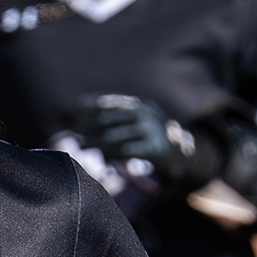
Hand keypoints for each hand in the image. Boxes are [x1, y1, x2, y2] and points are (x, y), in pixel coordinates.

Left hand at [68, 94, 212, 191]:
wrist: (181, 150)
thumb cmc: (150, 135)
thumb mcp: (137, 120)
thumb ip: (116, 118)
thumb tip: (84, 117)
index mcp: (138, 104)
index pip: (109, 102)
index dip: (90, 106)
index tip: (75, 112)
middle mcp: (144, 113)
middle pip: (109, 117)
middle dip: (89, 124)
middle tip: (75, 132)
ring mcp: (150, 129)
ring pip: (114, 135)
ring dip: (95, 141)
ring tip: (83, 145)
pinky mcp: (154, 148)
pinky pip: (126, 150)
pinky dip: (111, 152)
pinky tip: (101, 154)